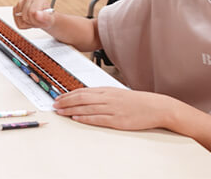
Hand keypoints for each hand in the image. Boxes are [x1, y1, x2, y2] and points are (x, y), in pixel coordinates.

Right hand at [13, 0, 55, 30]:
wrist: (44, 18)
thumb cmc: (47, 18)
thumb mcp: (50, 19)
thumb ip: (45, 17)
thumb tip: (37, 14)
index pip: (32, 12)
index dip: (36, 21)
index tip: (41, 21)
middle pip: (25, 16)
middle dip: (32, 22)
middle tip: (38, 21)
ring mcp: (21, 2)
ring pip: (19, 19)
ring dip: (27, 24)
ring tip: (33, 21)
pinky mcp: (16, 8)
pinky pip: (16, 21)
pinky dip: (22, 25)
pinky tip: (28, 21)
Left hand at [53, 87, 176, 130]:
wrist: (155, 107)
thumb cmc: (136, 101)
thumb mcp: (117, 93)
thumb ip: (102, 95)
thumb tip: (85, 96)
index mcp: (107, 90)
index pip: (82, 91)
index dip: (68, 94)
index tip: (58, 98)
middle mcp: (107, 98)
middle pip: (81, 98)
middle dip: (66, 102)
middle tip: (55, 105)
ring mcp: (112, 109)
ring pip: (87, 108)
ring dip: (71, 110)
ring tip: (60, 112)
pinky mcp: (117, 120)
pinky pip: (98, 119)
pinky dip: (85, 118)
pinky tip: (76, 118)